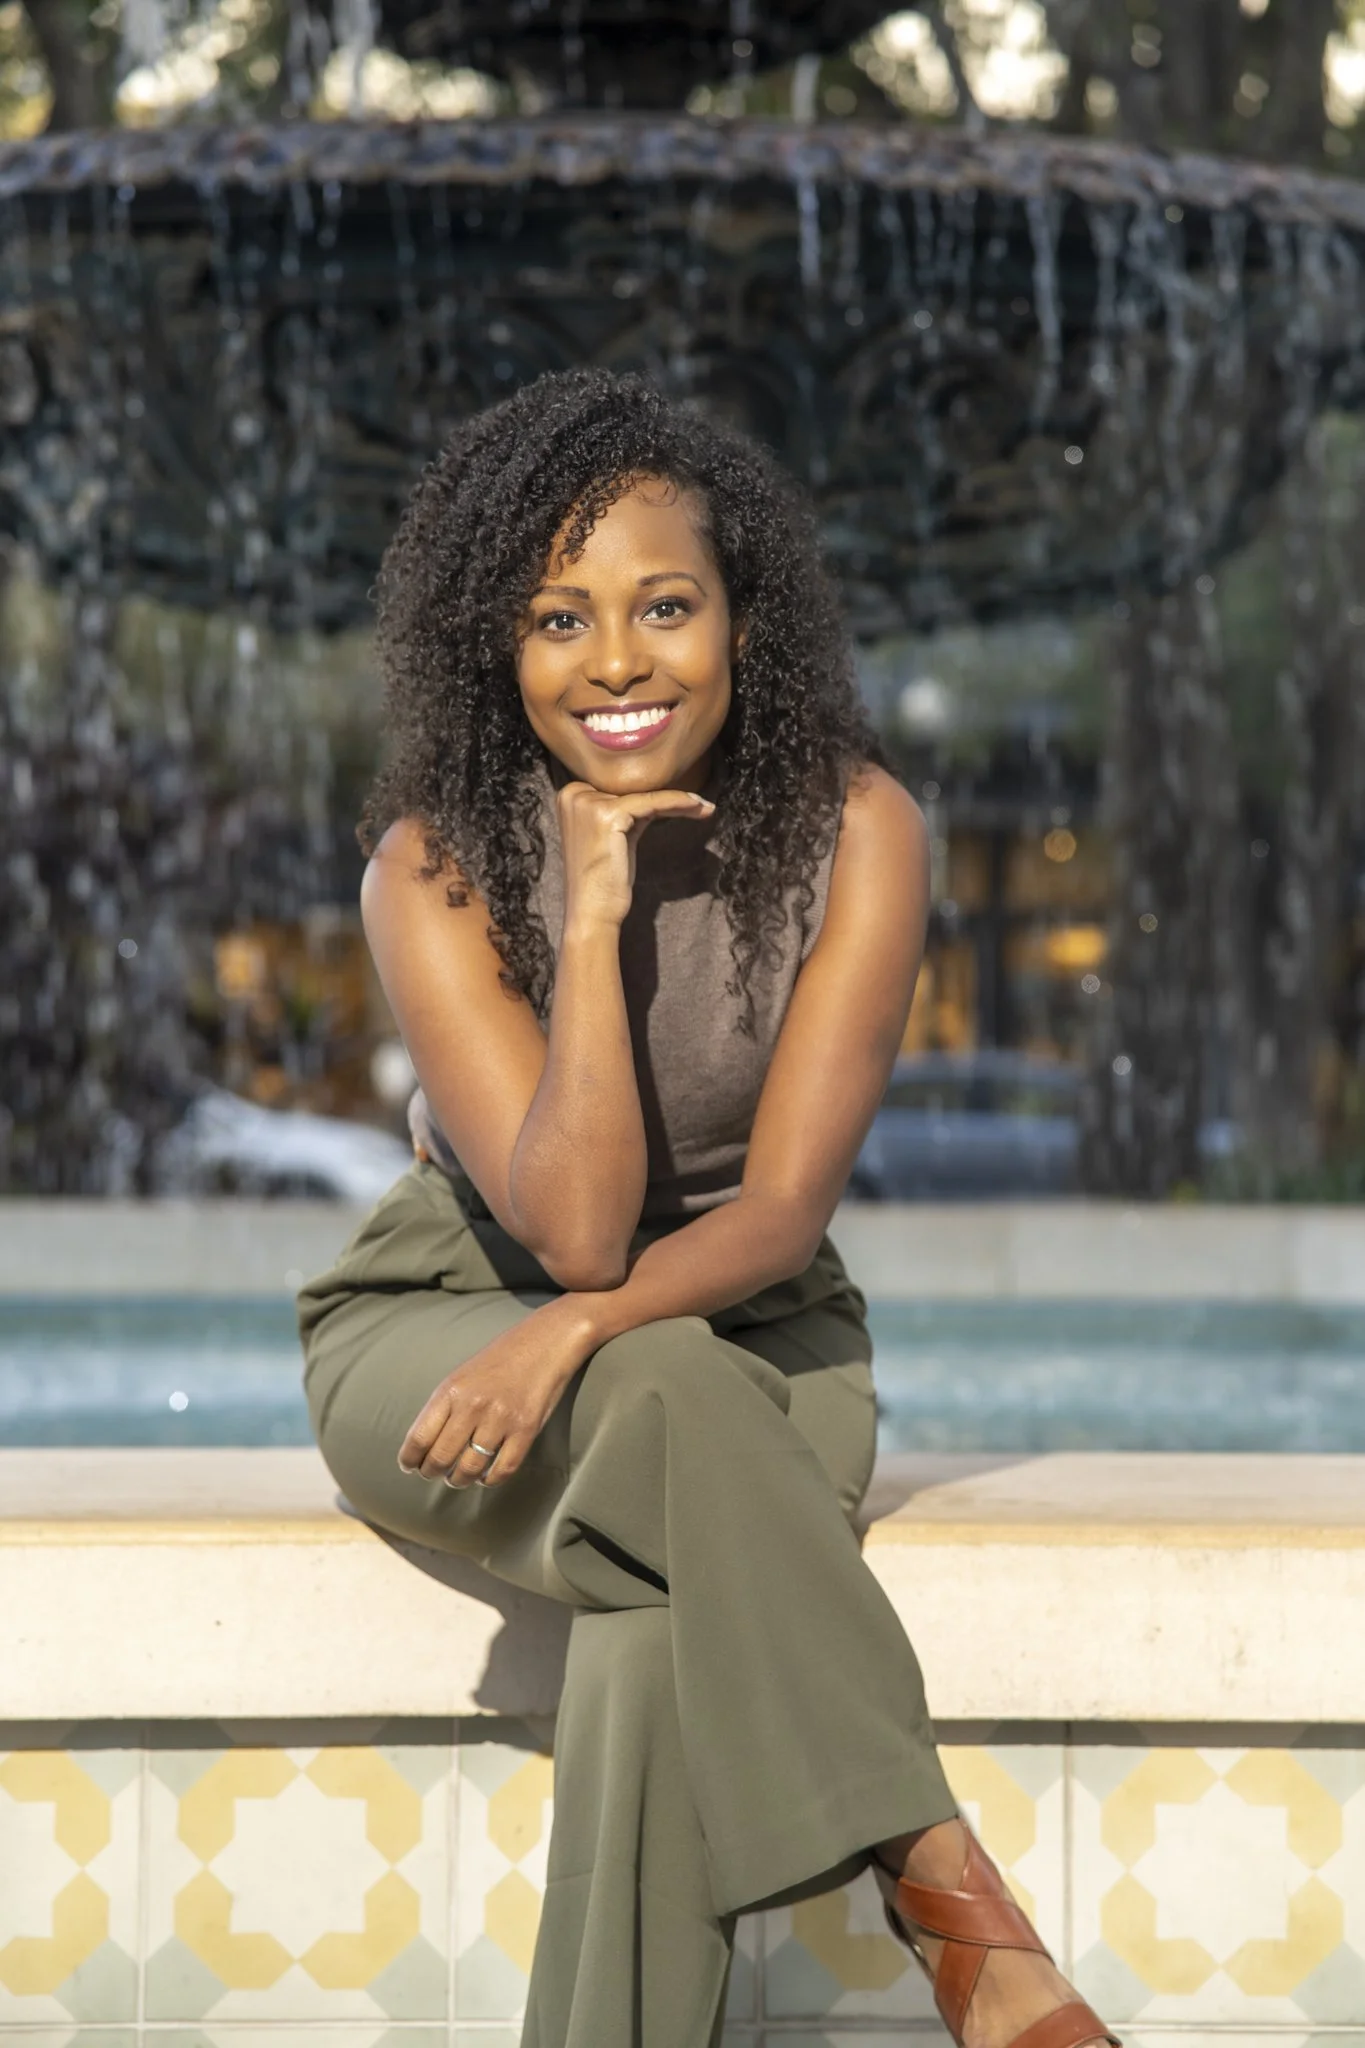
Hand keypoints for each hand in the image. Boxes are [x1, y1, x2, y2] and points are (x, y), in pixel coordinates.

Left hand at [398, 1298, 595, 1487]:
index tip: (410, 1466)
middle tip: (433, 1474)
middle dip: (432, 1473)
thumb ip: (443, 1407)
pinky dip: (490, 1480)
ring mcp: (500, 1419)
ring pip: (470, 1469)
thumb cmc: (500, 1359)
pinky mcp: (526, 1430)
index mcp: (451, 1390)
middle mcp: (472, 1406)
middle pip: (440, 1458)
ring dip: (459, 1480)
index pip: (419, 1438)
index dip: (409, 1459)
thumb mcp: (462, 1375)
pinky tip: (485, 1477)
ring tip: (458, 1478)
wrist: (545, 1342)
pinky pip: (502, 1470)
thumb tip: (423, 1445)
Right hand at [557, 781, 713, 928]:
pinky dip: (678, 804)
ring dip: (680, 800)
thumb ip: (628, 813)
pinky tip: (698, 808)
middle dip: (668, 795)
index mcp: (570, 796)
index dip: (653, 793)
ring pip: (645, 795)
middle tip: (700, 802)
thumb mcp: (615, 837)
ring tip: (704, 807)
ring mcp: (588, 804)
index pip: (620, 789)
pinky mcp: (607, 816)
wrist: (591, 913)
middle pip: (632, 789)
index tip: (684, 799)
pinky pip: (651, 804)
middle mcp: (574, 794)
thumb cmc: (603, 881)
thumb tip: (659, 797)